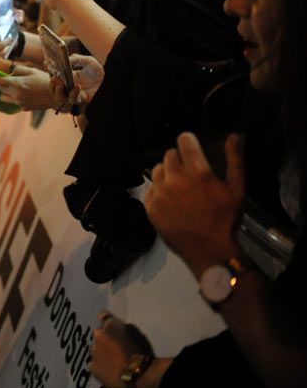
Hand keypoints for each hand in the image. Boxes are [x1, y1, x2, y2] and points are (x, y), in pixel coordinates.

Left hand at [0, 63, 57, 110]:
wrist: (58, 97)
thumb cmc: (46, 81)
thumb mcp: (32, 71)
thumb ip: (18, 71)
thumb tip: (10, 73)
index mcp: (17, 84)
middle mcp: (16, 94)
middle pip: (0, 87)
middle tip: (5, 77)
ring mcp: (19, 103)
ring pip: (3, 97)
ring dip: (5, 91)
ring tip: (16, 86)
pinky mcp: (23, 108)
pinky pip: (14, 102)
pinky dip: (15, 97)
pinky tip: (26, 93)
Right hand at [48, 55, 103, 108]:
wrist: (109, 80)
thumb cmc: (97, 70)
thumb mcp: (87, 60)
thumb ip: (76, 59)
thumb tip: (66, 61)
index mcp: (67, 75)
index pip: (53, 74)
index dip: (48, 69)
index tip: (46, 63)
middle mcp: (67, 86)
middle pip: (53, 88)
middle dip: (51, 83)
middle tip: (54, 78)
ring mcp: (73, 94)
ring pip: (60, 97)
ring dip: (59, 90)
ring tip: (61, 82)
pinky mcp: (80, 99)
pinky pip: (73, 99)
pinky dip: (74, 93)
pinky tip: (77, 86)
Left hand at [89, 312, 161, 387]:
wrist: (139, 376)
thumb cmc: (142, 354)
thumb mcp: (137, 334)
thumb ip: (123, 328)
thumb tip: (118, 329)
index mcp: (110, 325)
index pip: (104, 316)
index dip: (109, 324)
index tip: (111, 328)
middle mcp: (99, 335)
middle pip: (99, 335)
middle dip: (106, 340)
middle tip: (118, 350)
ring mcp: (94, 351)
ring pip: (97, 350)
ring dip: (104, 354)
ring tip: (118, 363)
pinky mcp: (92, 366)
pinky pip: (95, 364)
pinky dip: (102, 367)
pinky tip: (113, 371)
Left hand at [145, 132, 244, 277]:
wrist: (210, 250)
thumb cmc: (226, 220)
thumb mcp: (237, 188)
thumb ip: (234, 160)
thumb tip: (233, 137)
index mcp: (198, 173)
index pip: (184, 141)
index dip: (188, 141)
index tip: (191, 146)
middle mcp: (175, 181)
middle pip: (169, 155)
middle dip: (179, 160)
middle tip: (189, 173)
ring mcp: (160, 194)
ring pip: (157, 170)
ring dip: (167, 174)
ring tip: (180, 187)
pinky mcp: (150, 207)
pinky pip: (150, 188)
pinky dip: (158, 191)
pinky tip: (171, 200)